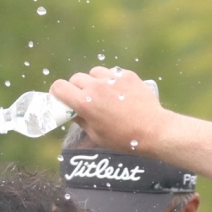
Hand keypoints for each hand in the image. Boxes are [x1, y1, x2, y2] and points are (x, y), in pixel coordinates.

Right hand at [50, 66, 171, 154]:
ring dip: (94, 81)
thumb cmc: (123, 138)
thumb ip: (81, 120)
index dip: (57, 92)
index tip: (61, 98)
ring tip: (103, 94)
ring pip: (94, 73)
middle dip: (76, 88)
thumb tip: (72, 113)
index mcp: (84, 103)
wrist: (153, 130)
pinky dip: (111, 80)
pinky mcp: (127, 75)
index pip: (59, 87)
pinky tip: (119, 92)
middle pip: (76, 78)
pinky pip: (112, 73)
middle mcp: (96, 87)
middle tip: (84, 99)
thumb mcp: (96, 135)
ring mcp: (112, 79)